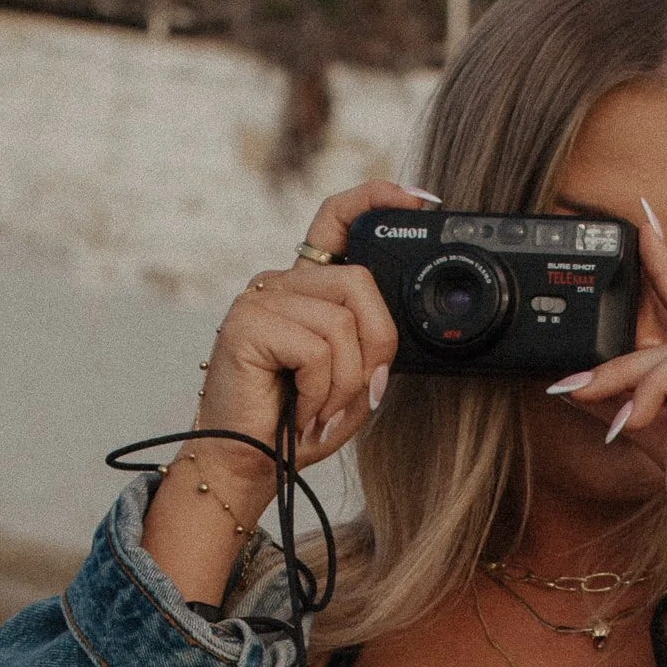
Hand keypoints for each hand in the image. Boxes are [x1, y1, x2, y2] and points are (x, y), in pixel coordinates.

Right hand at [197, 178, 421, 465]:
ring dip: (345, 381)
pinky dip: (320, 391)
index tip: (420, 201)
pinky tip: (300, 411)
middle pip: (360, 283)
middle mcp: (281, 284)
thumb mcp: (351, 383)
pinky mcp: (246, 323)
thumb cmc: (295, 428)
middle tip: (359, 393)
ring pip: (341, 321)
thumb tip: (392, 343)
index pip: (337, 221)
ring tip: (321, 410)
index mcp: (306, 290)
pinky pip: (316, 348)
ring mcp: (260, 299)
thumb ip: (373, 349)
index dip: (376, 199)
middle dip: (377, 345)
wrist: (246, 467)